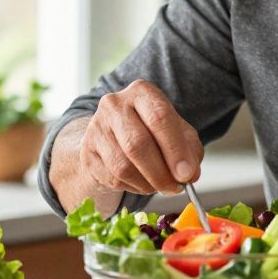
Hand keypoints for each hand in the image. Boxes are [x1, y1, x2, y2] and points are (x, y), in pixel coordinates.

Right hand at [78, 80, 203, 195]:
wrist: (116, 136)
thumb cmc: (153, 132)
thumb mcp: (178, 132)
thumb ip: (189, 150)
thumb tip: (190, 174)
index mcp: (142, 92)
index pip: (159, 118)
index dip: (175, 149)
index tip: (187, 174)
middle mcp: (115, 105)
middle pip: (138, 144)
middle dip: (161, 172)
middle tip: (176, 187)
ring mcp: (97, 128)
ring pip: (123, 166)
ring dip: (148, 183)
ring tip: (161, 185)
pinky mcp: (87, 152)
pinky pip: (112, 178)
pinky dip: (133, 187)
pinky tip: (142, 182)